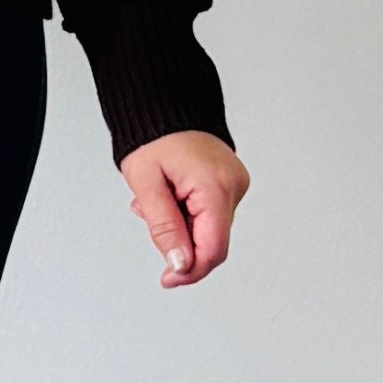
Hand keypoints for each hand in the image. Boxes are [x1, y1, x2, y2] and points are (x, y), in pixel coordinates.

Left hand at [119, 128, 249, 288]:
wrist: (164, 103)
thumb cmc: (153, 135)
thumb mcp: (146, 185)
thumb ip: (164, 228)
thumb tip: (180, 264)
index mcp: (215, 187)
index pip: (213, 248)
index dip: (190, 271)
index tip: (168, 279)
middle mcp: (233, 186)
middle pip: (213, 242)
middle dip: (181, 245)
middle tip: (151, 225)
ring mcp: (235, 183)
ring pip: (211, 229)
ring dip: (182, 227)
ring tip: (156, 200)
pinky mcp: (231, 182)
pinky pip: (212, 212)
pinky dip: (189, 214)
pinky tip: (170, 196)